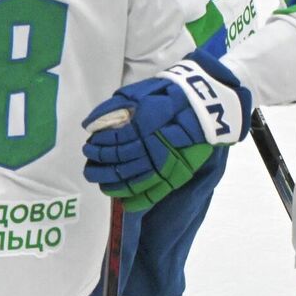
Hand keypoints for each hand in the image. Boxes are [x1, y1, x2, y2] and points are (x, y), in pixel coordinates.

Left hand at [81, 53, 249, 209]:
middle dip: (100, 167)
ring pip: (135, 179)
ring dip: (114, 184)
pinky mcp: (180, 173)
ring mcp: (169, 161)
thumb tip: (88, 125)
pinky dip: (138, 200)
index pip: (114, 141)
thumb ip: (113, 108)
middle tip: (88, 167)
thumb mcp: (140, 93)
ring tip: (100, 183)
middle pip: (121, 162)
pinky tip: (123, 202)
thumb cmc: (169, 94)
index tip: (88, 145)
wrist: (206, 102)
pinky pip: (156, 192)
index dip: (98, 146)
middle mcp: (156, 144)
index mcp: (145, 122)